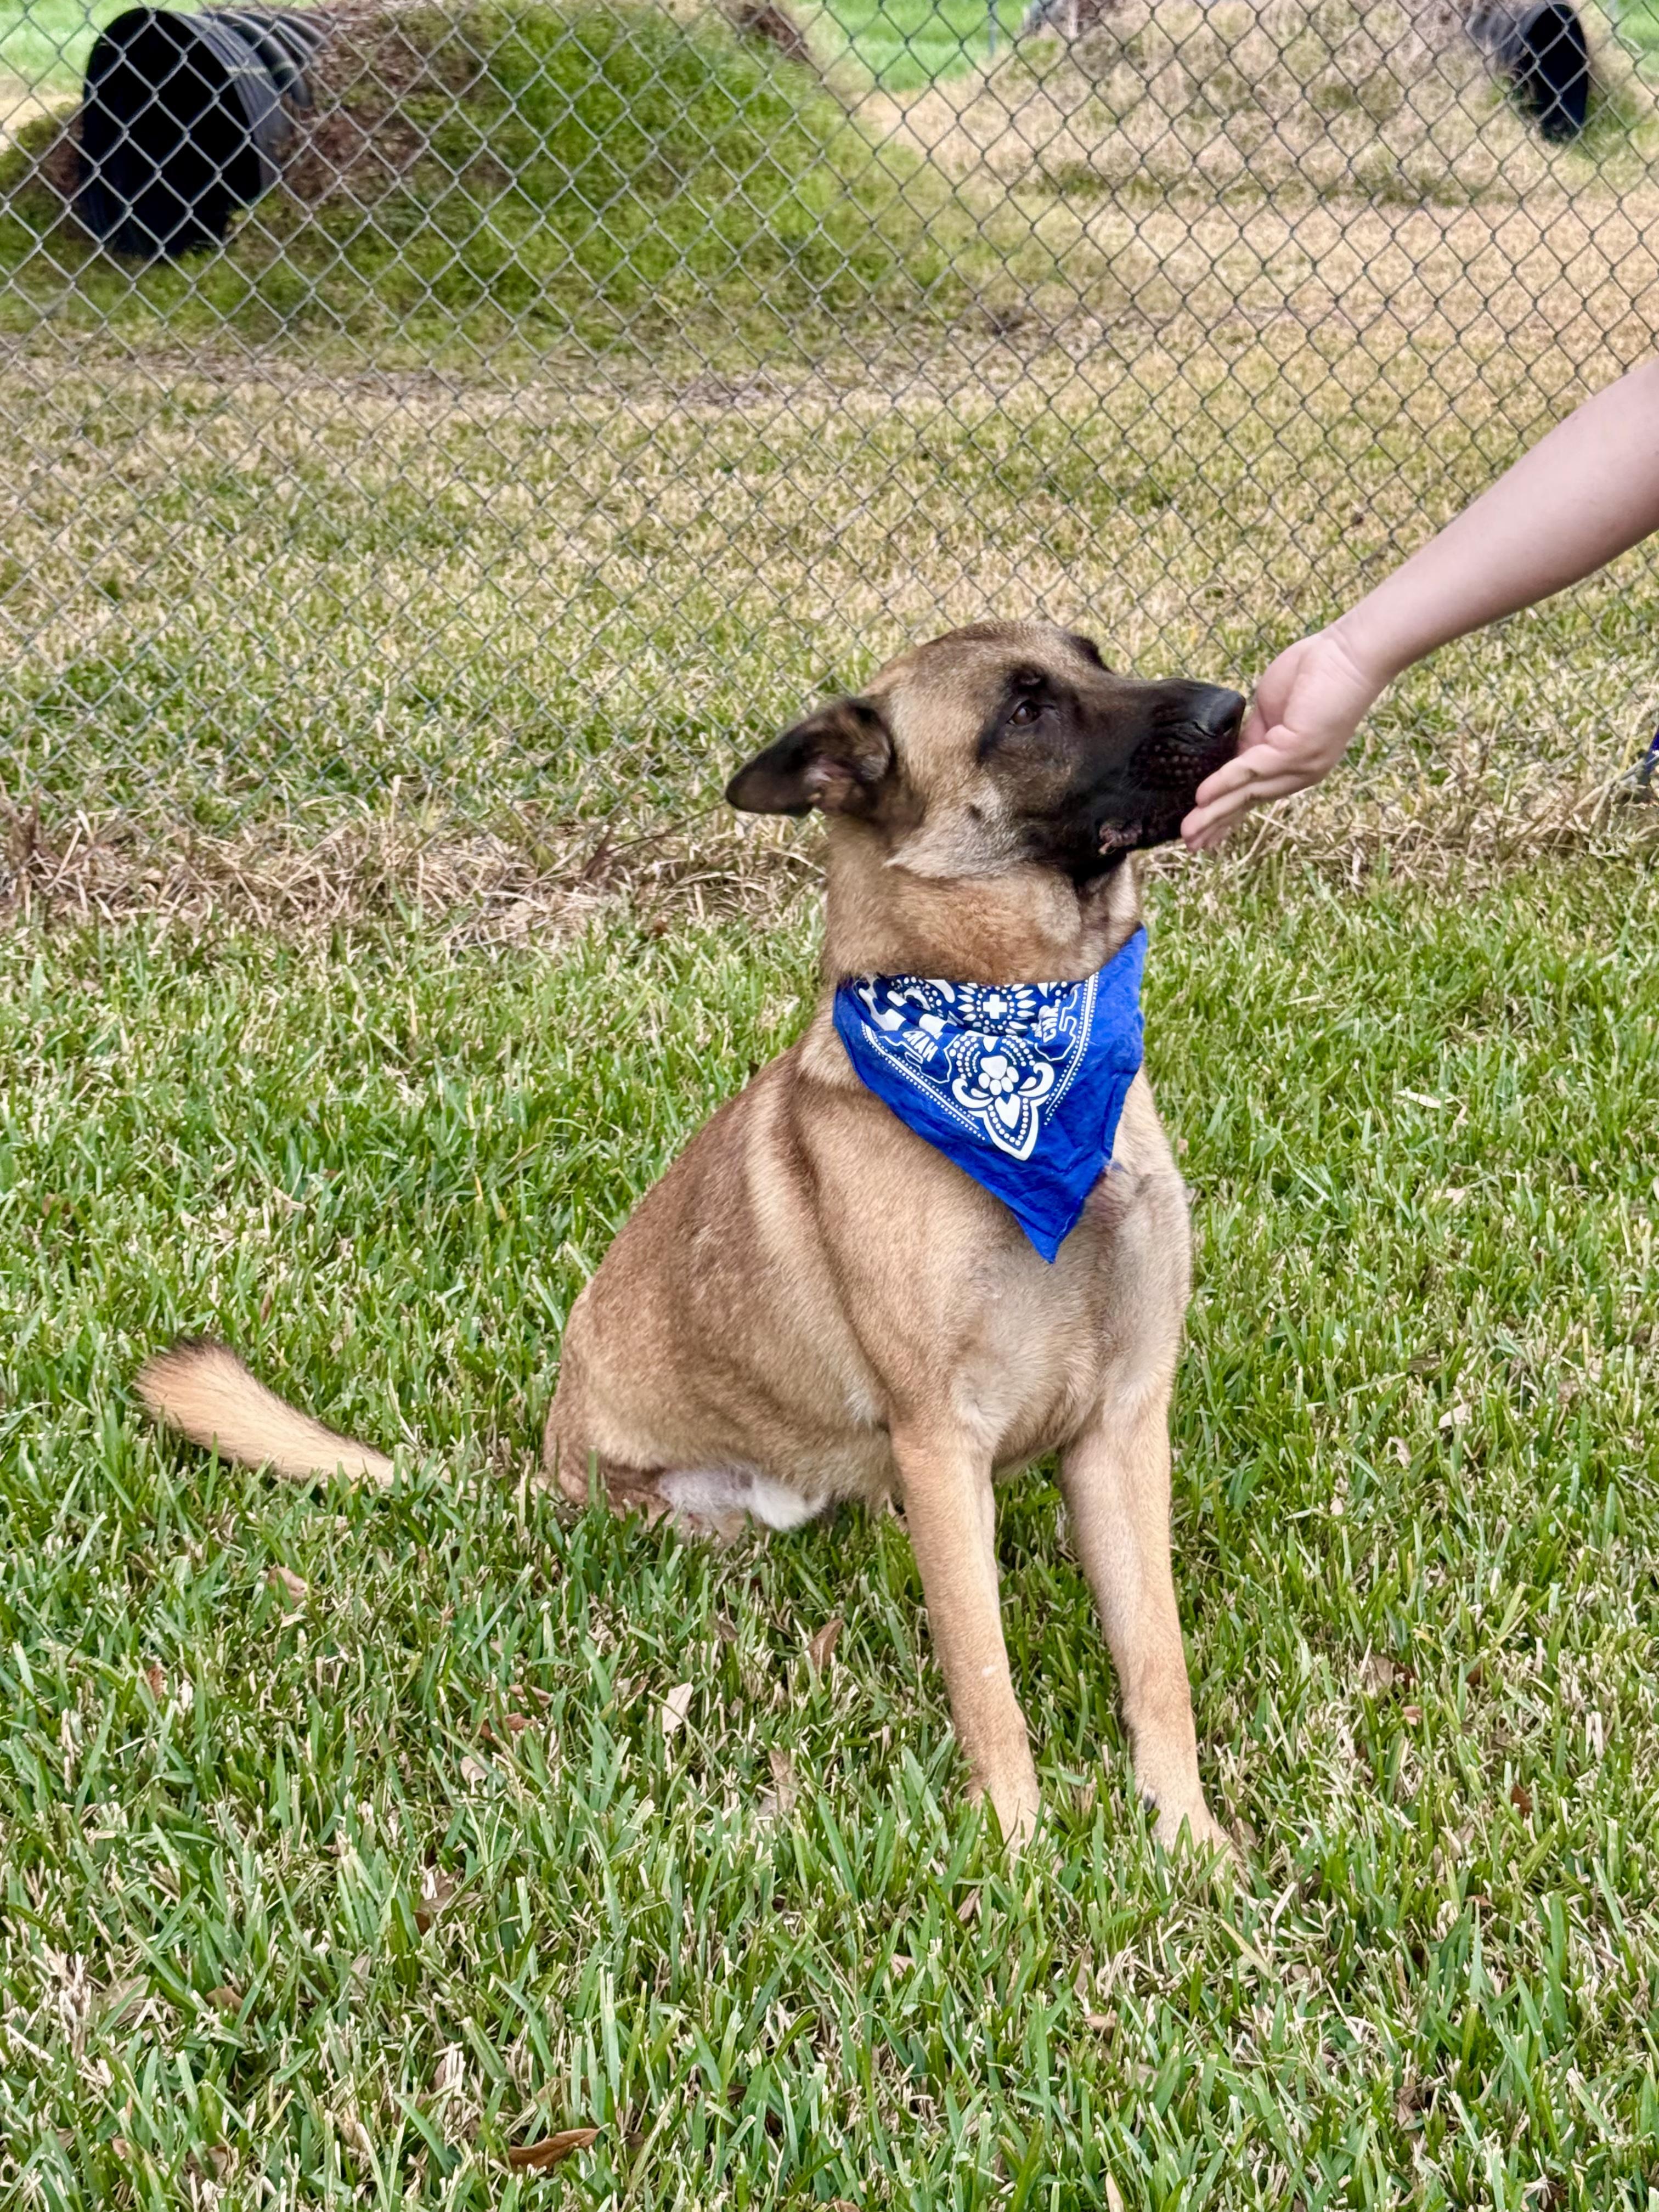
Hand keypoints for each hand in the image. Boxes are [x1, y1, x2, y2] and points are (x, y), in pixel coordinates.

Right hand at [1181, 625, 1386, 850]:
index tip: (1203, 833)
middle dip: (1217, 824)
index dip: (1227, 813)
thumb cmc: (1316, 672)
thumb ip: (1252, 739)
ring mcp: (1301, 765)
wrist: (1351, 652)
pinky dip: (1224, 783)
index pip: (1256, 794)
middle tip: (1190, 844)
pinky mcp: (1297, 751)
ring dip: (1214, 814)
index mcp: (1296, 765)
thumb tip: (1229, 760)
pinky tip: (1203, 797)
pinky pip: (1251, 770)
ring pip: (1248, 793)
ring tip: (1188, 831)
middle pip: (1250, 802)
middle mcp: (1301, 773)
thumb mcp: (1272, 712)